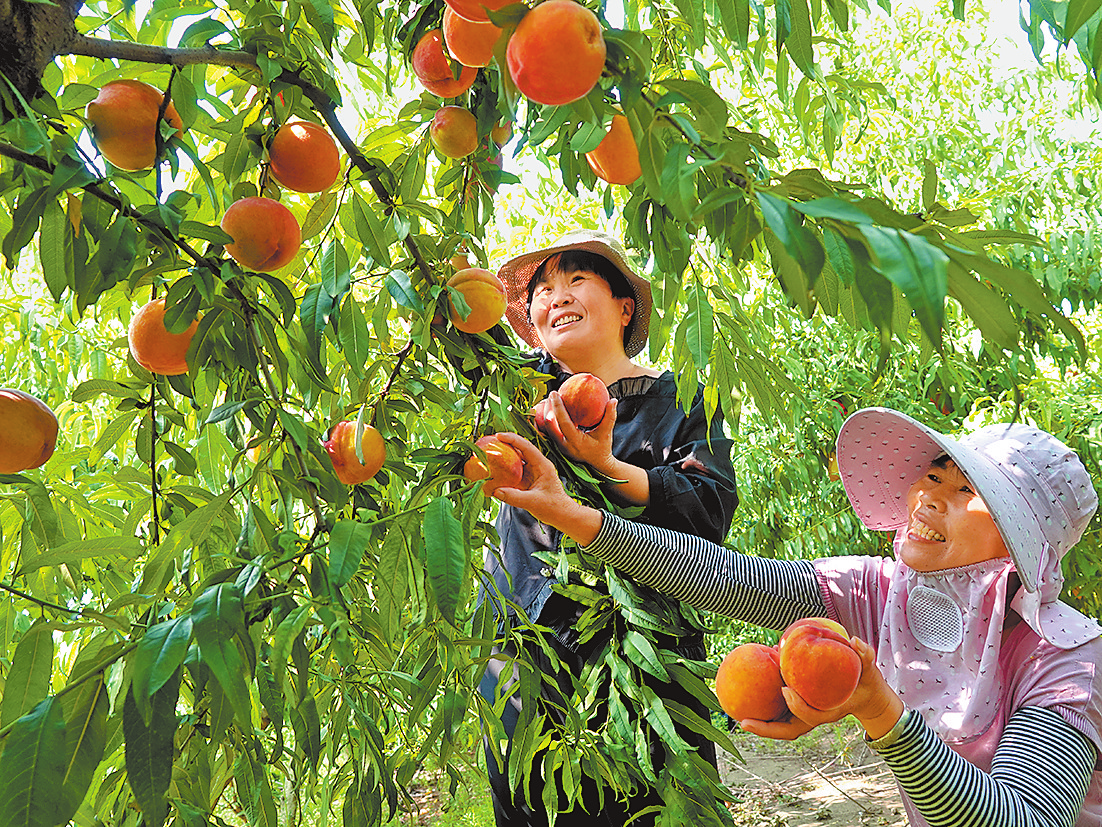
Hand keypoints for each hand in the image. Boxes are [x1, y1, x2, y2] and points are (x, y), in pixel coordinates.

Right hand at [490, 432, 602, 544]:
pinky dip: (505, 469)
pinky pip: (515, 471)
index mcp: (542, 465)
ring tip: (490, 452)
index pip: (526, 446)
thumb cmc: (553, 507)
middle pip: (520, 449)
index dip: (512, 439)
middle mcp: (538, 465)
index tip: (498, 436)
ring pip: (517, 459)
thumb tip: (495, 491)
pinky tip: (495, 470)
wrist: (561, 515)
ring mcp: (533, 472)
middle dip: (506, 444)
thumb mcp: (533, 502)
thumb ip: (514, 497)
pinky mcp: (529, 479)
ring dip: (505, 455)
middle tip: (490, 442)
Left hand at [532, 392, 617, 474]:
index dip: (557, 407)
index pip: (563, 423)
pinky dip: (546, 420)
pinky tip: (547, 408)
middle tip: (550, 394)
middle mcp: (564, 445)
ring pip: (544, 429)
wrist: (597, 463)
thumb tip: (613, 400)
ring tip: (546, 400)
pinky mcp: (556, 446)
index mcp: (575, 442)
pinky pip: (546, 431)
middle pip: (549, 426)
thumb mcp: (607, 433)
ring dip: (543, 414)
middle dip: (546, 408)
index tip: (555, 393)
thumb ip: (610, 416)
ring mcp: (558, 447)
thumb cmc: (602, 447)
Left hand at [741, 637, 903, 741]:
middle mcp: (814, 716)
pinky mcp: (800, 710)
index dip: (798, 706)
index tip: (786, 689)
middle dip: (766, 728)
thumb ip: (864, 656)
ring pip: (780, 725)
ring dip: (761, 723)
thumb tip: (855, 641)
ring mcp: (806, 715)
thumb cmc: (865, 682)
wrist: (867, 695)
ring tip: (738, 715)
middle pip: (787, 730)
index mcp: (830, 711)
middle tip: (743, 721)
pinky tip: (747, 689)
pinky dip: (764, 707)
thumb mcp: (869, 670)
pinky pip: (779, 712)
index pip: (811, 716)